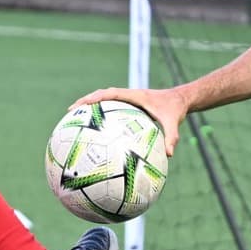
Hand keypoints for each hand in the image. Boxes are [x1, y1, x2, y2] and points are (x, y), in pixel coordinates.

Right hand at [71, 87, 188, 155]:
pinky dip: (101, 116)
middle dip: (85, 102)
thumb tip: (169, 155)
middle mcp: (129, 96)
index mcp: (136, 96)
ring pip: (104, 101)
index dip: (96, 98)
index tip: (82, 105)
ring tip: (75, 120)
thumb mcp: (174, 123)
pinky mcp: (129, 106)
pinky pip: (112, 109)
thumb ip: (172, 138)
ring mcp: (128, 100)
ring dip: (90, 107)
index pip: (111, 94)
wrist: (180, 99)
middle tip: (70, 112)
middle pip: (102, 95)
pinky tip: (95, 131)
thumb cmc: (175, 109)